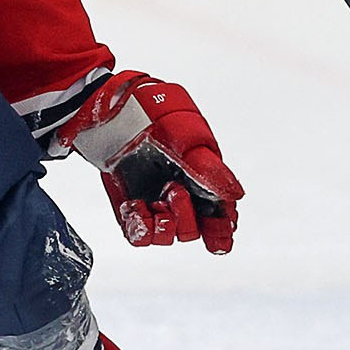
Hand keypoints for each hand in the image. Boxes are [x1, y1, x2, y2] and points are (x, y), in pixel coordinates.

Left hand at [49, 71, 243, 252]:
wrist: (112, 109)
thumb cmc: (155, 115)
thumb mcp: (186, 139)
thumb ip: (210, 170)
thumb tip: (236, 194)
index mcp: (203, 179)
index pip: (219, 217)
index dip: (220, 232)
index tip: (217, 240)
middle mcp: (182, 195)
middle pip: (194, 231)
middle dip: (186, 220)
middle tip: (174, 190)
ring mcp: (155, 203)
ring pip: (167, 237)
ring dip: (162, 227)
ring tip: (151, 203)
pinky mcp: (131, 208)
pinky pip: (138, 235)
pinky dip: (138, 228)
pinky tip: (133, 206)